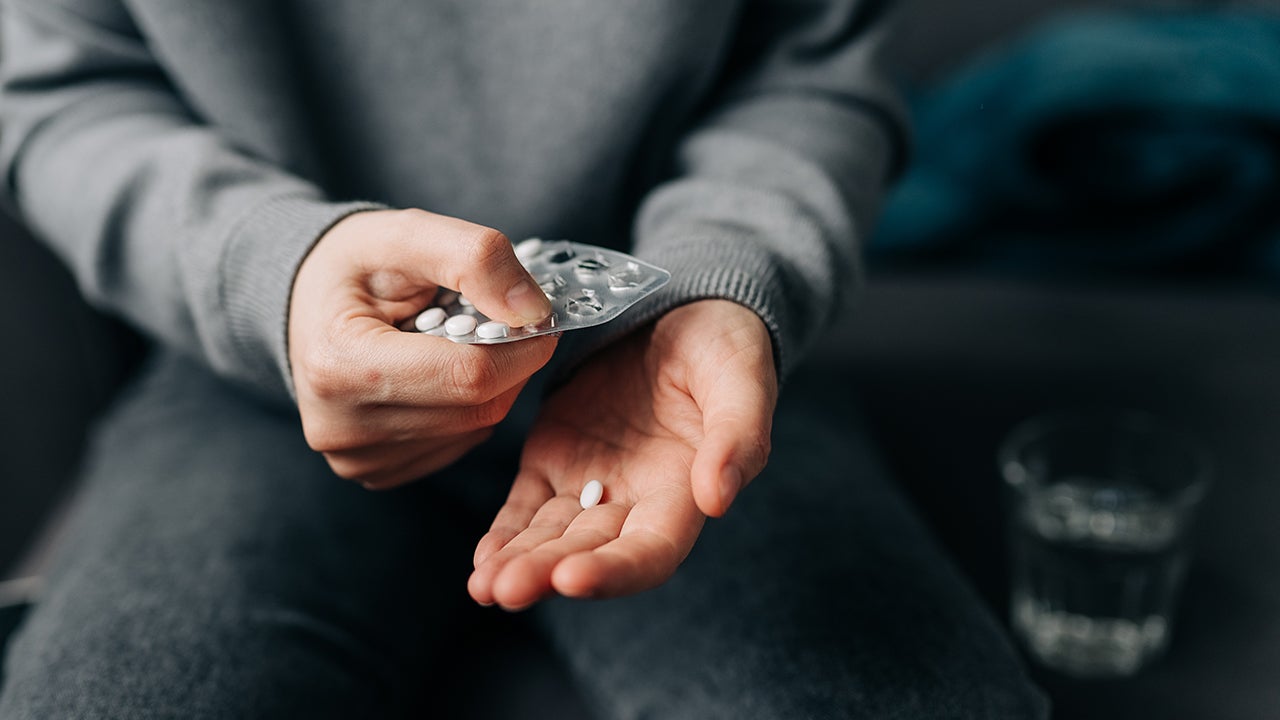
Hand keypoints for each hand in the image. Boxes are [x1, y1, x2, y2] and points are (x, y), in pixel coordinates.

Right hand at [288, 209, 557, 488]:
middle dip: (509, 362)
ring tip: (456, 341)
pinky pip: (457, 444)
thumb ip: (475, 258)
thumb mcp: (408, 233)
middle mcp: (343, 427)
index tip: (536, 315)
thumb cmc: (354, 264)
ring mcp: (358, 458)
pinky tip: (439, 373)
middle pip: (477, 408)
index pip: (469, 376)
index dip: (521, 345)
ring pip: (474, 429)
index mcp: (341, 365)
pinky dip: (467, 407)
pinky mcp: (376, 471)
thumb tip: (534, 312)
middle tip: (500, 321)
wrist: (305, 301)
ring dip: (490, 385)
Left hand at [468, 300, 776, 608]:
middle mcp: (635, 500)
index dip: (615, 570)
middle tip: (506, 589)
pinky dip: (505, 532)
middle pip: (591, 551)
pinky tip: (483, 559)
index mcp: (684, 493)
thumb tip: (716, 500)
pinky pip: (526, 504)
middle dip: (548, 573)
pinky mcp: (554, 458)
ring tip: (484, 587)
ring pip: (551, 535)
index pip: (651, 550)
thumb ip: (738, 437)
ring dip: (519, 564)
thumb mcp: (742, 379)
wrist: (681, 308)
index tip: (572, 578)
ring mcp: (591, 482)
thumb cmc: (723, 345)